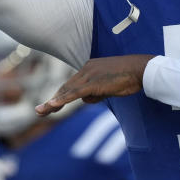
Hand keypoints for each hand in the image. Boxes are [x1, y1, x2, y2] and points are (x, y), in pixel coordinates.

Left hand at [35, 54, 154, 115]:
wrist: (140, 69)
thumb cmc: (129, 77)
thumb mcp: (109, 86)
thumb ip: (96, 92)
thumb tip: (86, 99)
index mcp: (89, 68)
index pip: (72, 84)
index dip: (61, 95)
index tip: (52, 104)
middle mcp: (86, 69)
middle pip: (65, 87)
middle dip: (52, 100)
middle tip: (39, 111)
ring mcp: (88, 75)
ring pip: (67, 91)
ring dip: (53, 103)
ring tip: (41, 112)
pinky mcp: (92, 83)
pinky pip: (74, 93)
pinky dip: (62, 100)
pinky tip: (52, 106)